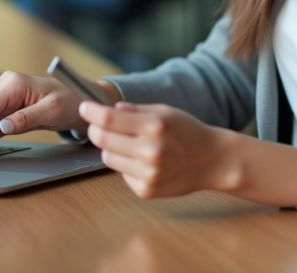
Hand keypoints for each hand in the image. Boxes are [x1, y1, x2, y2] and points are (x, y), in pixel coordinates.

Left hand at [80, 101, 235, 198]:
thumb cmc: (188, 131)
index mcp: (155, 126)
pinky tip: (143, 161)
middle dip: (96, 129)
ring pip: (108, 157)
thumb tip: (108, 109)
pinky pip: (121, 173)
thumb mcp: (164, 111)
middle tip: (99, 124)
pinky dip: (126, 165)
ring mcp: (148, 174)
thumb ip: (134, 110)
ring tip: (130, 144)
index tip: (84, 107)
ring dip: (111, 148)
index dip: (91, 112)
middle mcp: (151, 152)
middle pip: (103, 140)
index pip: (109, 120)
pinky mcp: (146, 191)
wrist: (212, 160)